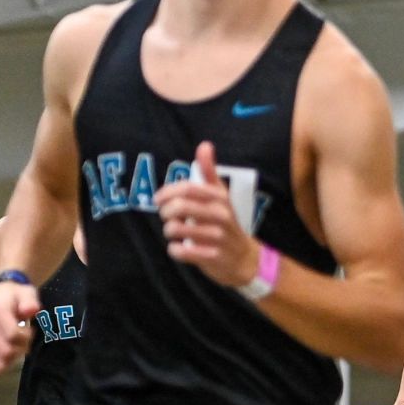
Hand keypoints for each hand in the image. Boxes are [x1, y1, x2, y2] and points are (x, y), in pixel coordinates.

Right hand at [0, 282, 38, 373]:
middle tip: (23, 342)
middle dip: (20, 350)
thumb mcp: (25, 293)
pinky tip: (3, 355)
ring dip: (10, 360)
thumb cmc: (13, 297)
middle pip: (6, 352)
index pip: (13, 335)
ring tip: (12, 347)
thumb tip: (30, 310)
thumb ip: (29, 301)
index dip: (26, 338)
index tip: (29, 332)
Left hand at [156, 142, 257, 287]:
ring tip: (175, 233)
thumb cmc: (226, 224)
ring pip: (176, 229)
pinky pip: (182, 251)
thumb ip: (209, 171)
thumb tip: (205, 144)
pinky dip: (175, 250)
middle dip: (165, 212)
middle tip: (167, 217)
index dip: (167, 192)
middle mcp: (221, 216)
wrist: (245, 259)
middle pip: (179, 207)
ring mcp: (218, 237)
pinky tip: (181, 248)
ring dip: (169, 231)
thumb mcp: (221, 196)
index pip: (187, 189)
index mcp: (220, 199)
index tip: (158, 199)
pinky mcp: (213, 257)